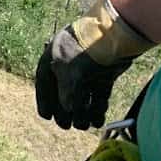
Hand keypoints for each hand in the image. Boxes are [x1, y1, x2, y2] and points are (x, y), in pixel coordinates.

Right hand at [35, 0, 152, 130]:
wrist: (117, 34)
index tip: (46, 116)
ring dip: (81, 111)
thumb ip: (66, 93)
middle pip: (62, 90)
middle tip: (66, 126)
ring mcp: (87, 68)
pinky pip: (97, 94)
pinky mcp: (104, 73)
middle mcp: (69, 62)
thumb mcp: (71, 71)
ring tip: (84, 125)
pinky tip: (97, 120)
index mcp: (54, 55)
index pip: (44, 80)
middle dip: (64, 110)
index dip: (44, 99)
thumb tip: (67, 110)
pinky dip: (97, 108)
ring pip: (81, 95)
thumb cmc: (86, 49)